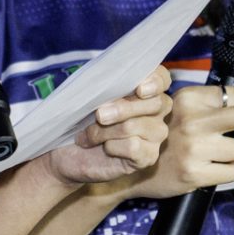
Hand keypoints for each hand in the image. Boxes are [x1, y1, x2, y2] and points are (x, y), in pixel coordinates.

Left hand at [44, 68, 172, 188]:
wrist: (71, 151)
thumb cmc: (83, 118)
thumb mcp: (90, 97)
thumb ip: (104, 85)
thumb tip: (107, 78)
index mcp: (147, 89)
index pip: (162, 79)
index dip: (155, 82)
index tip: (140, 89)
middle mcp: (158, 111)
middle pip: (153, 103)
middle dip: (121, 109)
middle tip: (99, 115)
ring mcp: (156, 134)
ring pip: (134, 125)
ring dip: (104, 131)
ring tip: (89, 135)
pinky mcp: (149, 156)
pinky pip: (132, 147)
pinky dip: (111, 147)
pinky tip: (105, 148)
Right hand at [107, 81, 233, 201]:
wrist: (133, 170)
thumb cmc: (167, 138)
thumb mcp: (187, 112)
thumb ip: (219, 107)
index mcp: (192, 98)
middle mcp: (193, 119)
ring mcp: (195, 147)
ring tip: (216, 155)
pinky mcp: (196, 173)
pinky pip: (232, 173)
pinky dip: (225, 173)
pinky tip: (206, 170)